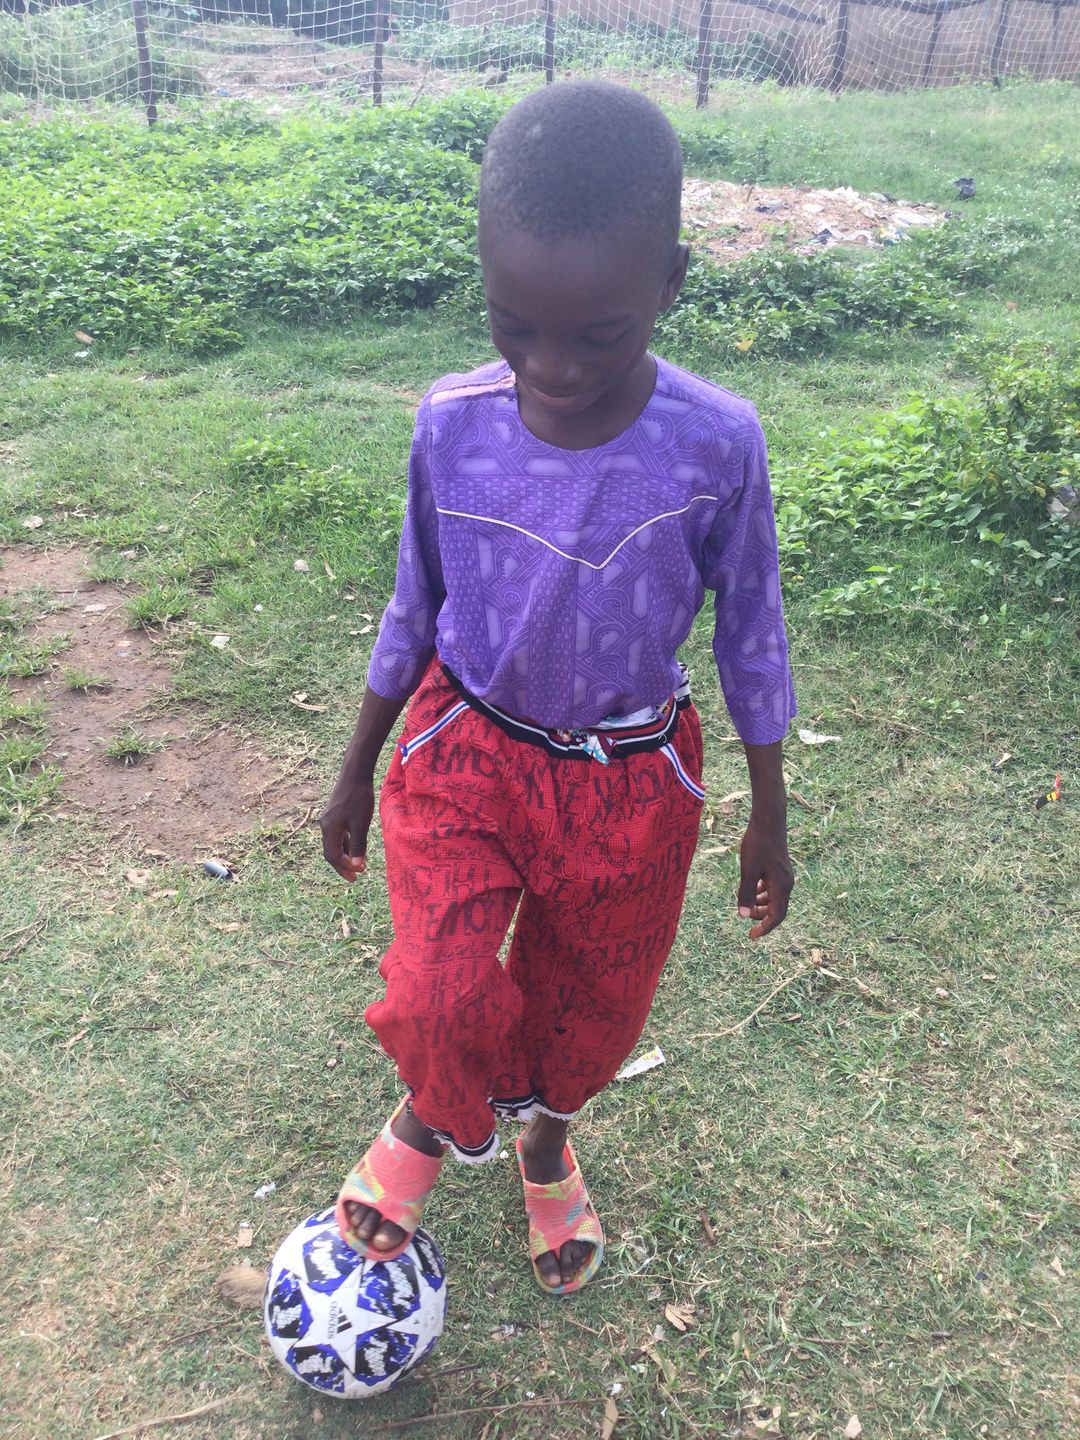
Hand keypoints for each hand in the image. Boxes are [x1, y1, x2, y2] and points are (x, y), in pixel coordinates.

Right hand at [319, 776, 374, 882]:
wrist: (355, 774)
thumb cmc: (359, 798)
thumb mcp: (361, 824)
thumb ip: (359, 845)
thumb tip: (358, 866)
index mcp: (329, 829)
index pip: (333, 856)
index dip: (345, 866)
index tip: (360, 872)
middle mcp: (325, 826)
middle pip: (331, 852)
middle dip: (342, 866)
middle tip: (354, 879)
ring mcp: (329, 819)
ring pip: (335, 843)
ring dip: (346, 856)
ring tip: (358, 865)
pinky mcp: (335, 814)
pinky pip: (339, 834)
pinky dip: (347, 844)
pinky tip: (357, 848)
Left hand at [737, 816, 793, 938]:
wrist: (768, 821)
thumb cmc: (757, 844)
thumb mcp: (748, 870)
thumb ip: (746, 893)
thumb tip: (743, 916)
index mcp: (781, 886)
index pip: (776, 916)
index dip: (764, 928)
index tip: (751, 936)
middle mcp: (786, 883)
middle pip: (777, 910)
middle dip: (762, 918)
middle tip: (746, 920)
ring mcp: (785, 875)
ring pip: (775, 899)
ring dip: (762, 906)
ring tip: (747, 905)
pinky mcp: (780, 868)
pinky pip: (774, 888)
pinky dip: (764, 893)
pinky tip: (753, 889)